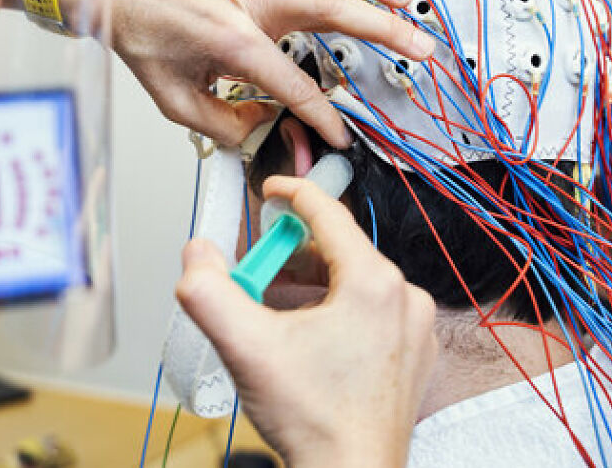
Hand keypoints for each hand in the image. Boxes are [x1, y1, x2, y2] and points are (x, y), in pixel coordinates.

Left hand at [109, 0, 433, 148]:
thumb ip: (225, 124)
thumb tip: (268, 138)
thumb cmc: (144, 37)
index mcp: (231, 40)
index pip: (294, 84)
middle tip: (418, 47)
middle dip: (382, 29)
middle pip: (330, 8)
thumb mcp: (175, 100)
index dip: (322, 117)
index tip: (342, 137)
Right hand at [176, 176, 436, 466]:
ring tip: (272, 316)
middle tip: (253, 279)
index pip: (328, 214)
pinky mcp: (413, 356)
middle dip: (289, 259)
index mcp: (374, 283)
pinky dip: (334, 314)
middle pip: (337, 253)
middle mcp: (404, 299)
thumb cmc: (316, 421)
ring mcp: (414, 330)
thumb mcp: (246, 348)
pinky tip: (304, 341)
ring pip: (353, 285)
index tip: (271, 189)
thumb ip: (209, 291)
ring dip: (309, 289)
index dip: (293, 194)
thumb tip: (197, 253)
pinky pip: (370, 314)